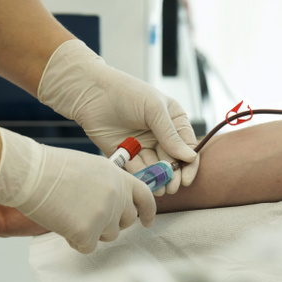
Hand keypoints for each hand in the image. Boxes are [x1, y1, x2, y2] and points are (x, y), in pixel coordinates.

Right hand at [0, 126, 155, 253]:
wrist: (30, 174)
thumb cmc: (52, 168)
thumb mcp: (91, 167)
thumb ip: (109, 184)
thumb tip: (116, 201)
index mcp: (119, 177)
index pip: (145, 198)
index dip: (148, 212)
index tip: (147, 222)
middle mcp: (117, 196)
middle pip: (126, 221)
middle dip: (111, 222)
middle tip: (88, 213)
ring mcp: (104, 215)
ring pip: (109, 235)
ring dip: (93, 231)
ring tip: (71, 212)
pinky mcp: (87, 232)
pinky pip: (88, 246)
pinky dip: (75, 240)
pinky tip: (62, 222)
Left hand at [37, 39, 199, 194]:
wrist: (91, 93)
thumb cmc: (126, 93)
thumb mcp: (154, 109)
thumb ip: (171, 135)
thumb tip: (190, 157)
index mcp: (173, 121)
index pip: (188, 147)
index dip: (189, 165)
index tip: (186, 179)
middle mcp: (161, 135)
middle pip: (172, 161)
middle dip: (172, 175)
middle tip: (171, 188)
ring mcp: (144, 146)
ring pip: (155, 168)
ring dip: (157, 178)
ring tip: (159, 188)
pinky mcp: (127, 154)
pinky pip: (136, 169)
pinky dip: (139, 174)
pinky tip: (141, 178)